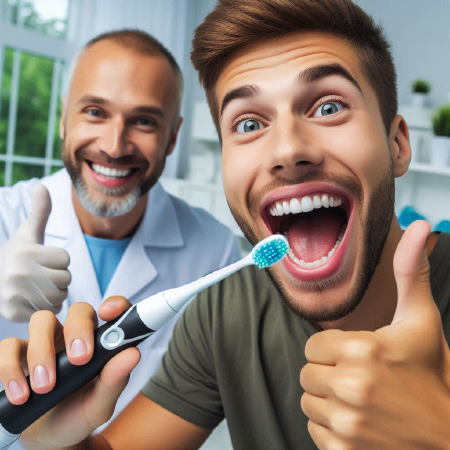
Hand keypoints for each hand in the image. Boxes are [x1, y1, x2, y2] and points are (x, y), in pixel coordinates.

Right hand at [0, 184, 70, 321]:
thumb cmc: (16, 255)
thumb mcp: (27, 233)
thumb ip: (40, 211)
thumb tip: (41, 186)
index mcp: (24, 252)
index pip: (65, 258)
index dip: (59, 259)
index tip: (44, 259)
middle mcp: (17, 273)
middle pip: (65, 279)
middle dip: (60, 277)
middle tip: (43, 274)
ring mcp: (13, 295)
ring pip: (60, 297)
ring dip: (56, 293)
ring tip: (40, 286)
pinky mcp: (12, 313)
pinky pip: (49, 312)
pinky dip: (47, 308)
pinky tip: (34, 299)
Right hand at [0, 297, 139, 448]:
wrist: (48, 439)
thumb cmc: (79, 414)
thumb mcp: (100, 404)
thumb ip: (115, 380)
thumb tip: (133, 354)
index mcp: (100, 342)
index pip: (112, 311)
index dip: (114, 304)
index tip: (109, 313)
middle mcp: (74, 335)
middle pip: (77, 310)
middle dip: (77, 329)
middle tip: (79, 359)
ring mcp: (45, 342)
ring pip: (41, 320)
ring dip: (42, 352)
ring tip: (44, 387)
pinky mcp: (17, 356)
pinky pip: (8, 346)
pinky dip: (11, 368)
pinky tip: (21, 394)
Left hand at [300, 220, 449, 449]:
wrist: (449, 439)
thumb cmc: (433, 376)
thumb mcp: (422, 321)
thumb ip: (410, 271)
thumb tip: (422, 225)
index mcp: (362, 350)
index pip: (312, 345)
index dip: (334, 350)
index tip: (359, 357)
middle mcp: (350, 386)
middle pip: (307, 373)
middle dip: (329, 374)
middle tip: (363, 380)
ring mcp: (346, 424)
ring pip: (308, 402)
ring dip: (329, 401)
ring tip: (363, 402)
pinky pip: (315, 432)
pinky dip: (332, 430)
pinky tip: (362, 426)